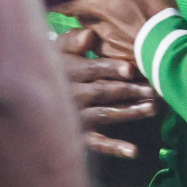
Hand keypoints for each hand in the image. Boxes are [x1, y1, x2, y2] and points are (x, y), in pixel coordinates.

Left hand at [54, 0, 175, 62]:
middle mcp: (97, 31)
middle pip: (82, 21)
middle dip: (80, 15)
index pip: (69, 5)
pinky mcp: (121, 63)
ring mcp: (109, 49)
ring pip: (93, 38)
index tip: (52, 2)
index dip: (60, 3)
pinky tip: (121, 45)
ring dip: (94, 32)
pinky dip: (109, 48)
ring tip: (104, 27)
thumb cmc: (150, 11)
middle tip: (81, 10)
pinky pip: (108, 54)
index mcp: (97, 10)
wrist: (170, 47)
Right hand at [56, 26, 159, 158]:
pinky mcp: (79, 135)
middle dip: (129, 90)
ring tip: (153, 109)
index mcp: (69, 71)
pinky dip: (115, 147)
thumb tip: (90, 35)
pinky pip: (98, 143)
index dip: (111, 68)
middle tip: (154, 88)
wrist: (32, 92)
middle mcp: (73, 95)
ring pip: (106, 114)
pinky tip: (134, 151)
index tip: (130, 69)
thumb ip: (74, 40)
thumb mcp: (58, 47)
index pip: (93, 69)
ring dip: (129, 112)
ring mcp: (77, 117)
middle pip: (104, 91)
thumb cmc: (54, 62)